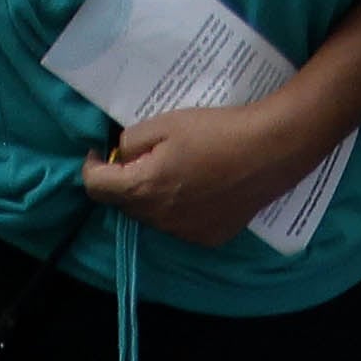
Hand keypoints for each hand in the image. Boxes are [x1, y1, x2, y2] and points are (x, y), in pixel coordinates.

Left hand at [81, 103, 313, 249]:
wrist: (269, 151)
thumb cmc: (216, 131)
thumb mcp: (165, 123)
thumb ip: (132, 141)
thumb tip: (121, 155)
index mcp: (143, 189)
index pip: (96, 188)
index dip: (92, 168)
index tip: (99, 154)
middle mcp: (159, 219)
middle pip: (125, 204)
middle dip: (124, 181)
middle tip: (144, 155)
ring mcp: (184, 233)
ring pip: (153, 216)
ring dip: (153, 196)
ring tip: (176, 169)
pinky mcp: (207, 237)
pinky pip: (180, 224)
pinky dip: (179, 208)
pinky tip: (200, 187)